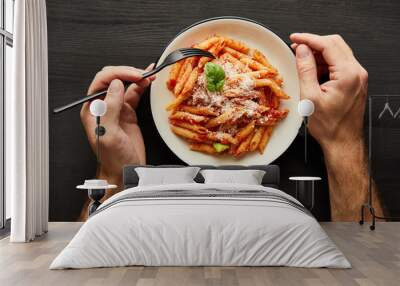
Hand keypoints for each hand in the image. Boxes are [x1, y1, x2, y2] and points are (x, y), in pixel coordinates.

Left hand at [80, 65, 155, 185]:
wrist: (125, 171)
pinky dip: (142, 86)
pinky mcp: (128, 113)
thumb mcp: (109, 133)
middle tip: (142, 74)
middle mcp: (103, 106)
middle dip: (127, 73)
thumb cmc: (113, 158)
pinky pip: (134, 94)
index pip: (101, 82)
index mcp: (92, 109)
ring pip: (125, 84)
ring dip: (136, 77)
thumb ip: (110, 108)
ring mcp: (116, 108)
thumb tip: (115, 85)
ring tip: (149, 74)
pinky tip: (148, 80)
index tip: (134, 75)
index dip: (118, 74)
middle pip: (112, 79)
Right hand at [290, 33, 367, 150]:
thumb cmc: (329, 126)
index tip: (294, 39)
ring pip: (337, 53)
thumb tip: (302, 50)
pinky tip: (312, 71)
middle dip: (314, 43)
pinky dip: (325, 64)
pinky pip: (339, 65)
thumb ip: (305, 69)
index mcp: (348, 74)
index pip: (328, 45)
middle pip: (335, 44)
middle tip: (296, 47)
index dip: (308, 39)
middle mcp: (357, 73)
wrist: (342, 142)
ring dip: (319, 54)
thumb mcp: (310, 97)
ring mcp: (357, 77)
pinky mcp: (354, 82)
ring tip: (302, 61)